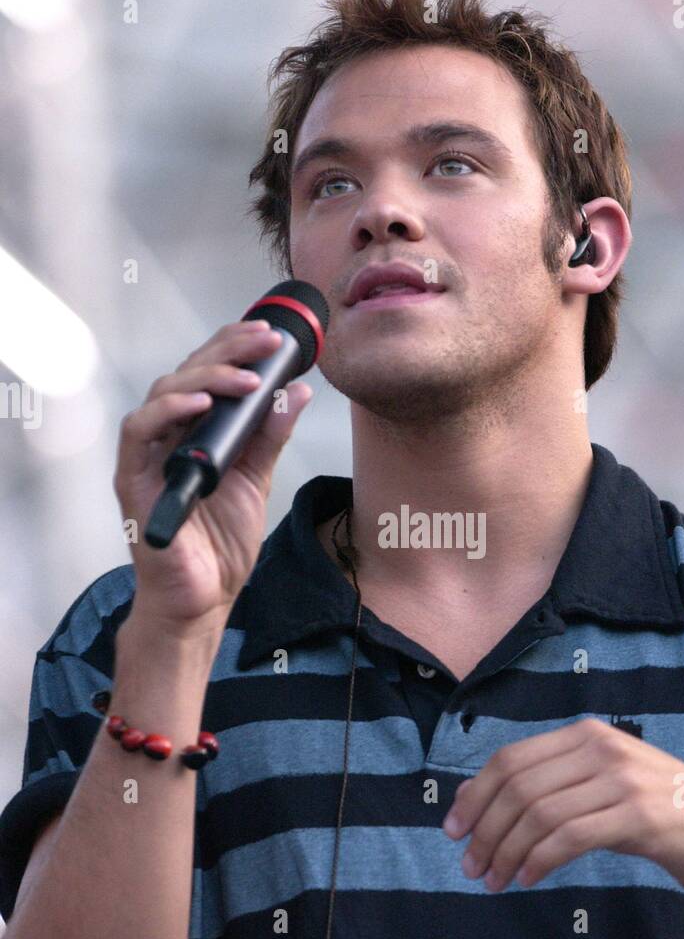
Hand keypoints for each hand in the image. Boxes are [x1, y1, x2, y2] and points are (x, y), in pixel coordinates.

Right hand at [114, 320, 312, 631]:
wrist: (203, 600)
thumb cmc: (219, 545)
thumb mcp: (256, 480)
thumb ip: (270, 436)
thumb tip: (295, 391)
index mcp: (194, 433)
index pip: (207, 374)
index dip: (234, 348)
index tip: (271, 339)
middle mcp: (166, 437)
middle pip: (186, 373)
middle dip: (227, 352)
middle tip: (264, 343)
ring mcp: (147, 457)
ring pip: (163, 393)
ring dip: (207, 379)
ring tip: (246, 379)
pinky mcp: (133, 481)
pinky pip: (139, 432)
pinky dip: (169, 412)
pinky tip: (202, 405)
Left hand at [442, 717, 683, 893]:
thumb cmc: (654, 809)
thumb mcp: (598, 783)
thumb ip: (550, 785)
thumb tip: (477, 805)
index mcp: (585, 734)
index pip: (511, 759)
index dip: (475, 795)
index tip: (454, 829)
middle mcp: (600, 748)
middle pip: (519, 787)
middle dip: (485, 830)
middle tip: (470, 866)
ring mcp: (621, 779)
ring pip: (539, 814)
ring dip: (506, 852)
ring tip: (493, 880)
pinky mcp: (637, 815)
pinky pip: (570, 838)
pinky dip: (539, 860)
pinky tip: (527, 878)